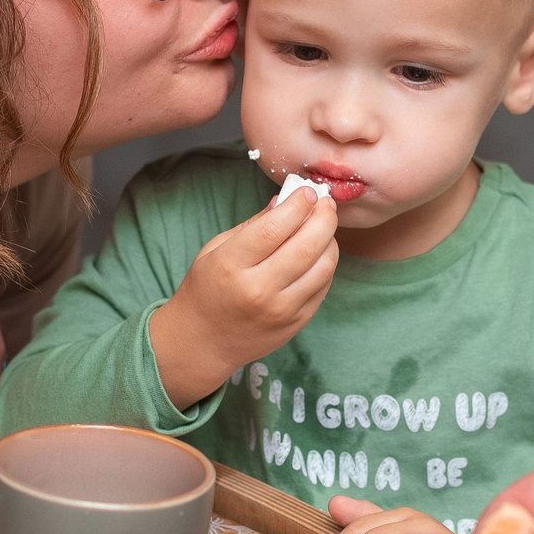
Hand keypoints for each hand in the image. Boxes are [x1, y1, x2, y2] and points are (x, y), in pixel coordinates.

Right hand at [146, 188, 338, 403]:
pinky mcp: (297, 323)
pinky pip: (323, 286)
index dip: (298, 204)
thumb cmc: (207, 289)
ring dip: (330, 240)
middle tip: (325, 203)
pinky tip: (318, 253)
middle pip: (307, 246)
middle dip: (324, 217)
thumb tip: (286, 199)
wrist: (203, 342)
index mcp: (231, 266)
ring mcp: (281, 310)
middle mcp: (259, 290)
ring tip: (323, 227)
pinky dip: (326, 264)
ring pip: (324, 266)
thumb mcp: (216, 249)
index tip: (307, 191)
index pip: (275, 228)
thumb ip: (254, 224)